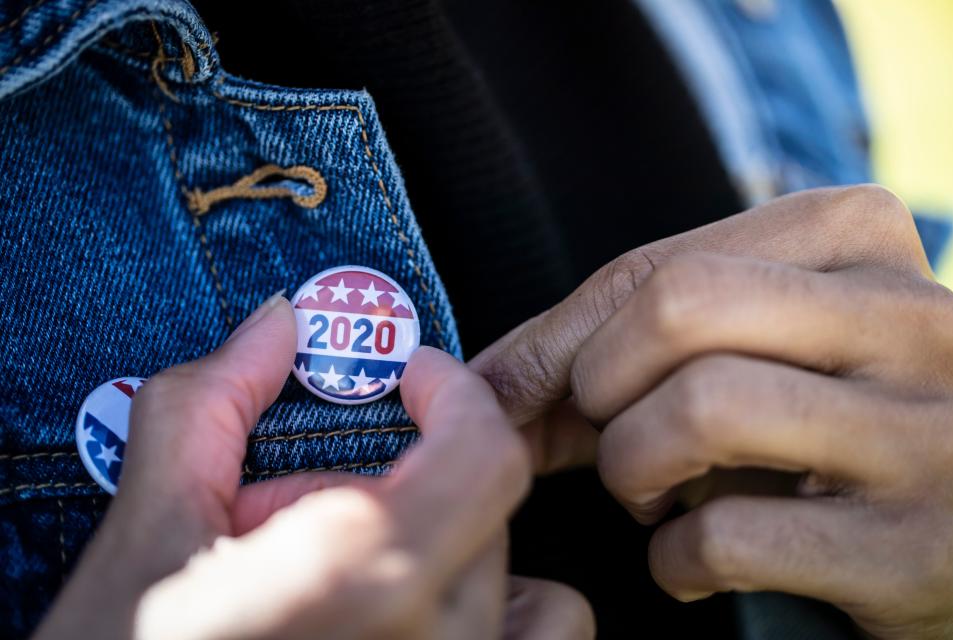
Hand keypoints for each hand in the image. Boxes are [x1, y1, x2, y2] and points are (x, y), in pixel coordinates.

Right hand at [35, 297, 593, 639]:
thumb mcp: (145, 532)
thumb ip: (211, 407)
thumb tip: (273, 327)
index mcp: (360, 577)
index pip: (484, 453)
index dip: (455, 394)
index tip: (414, 377)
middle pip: (484, 510)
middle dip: (405, 480)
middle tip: (305, 513)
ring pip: (520, 582)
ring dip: (456, 550)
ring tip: (358, 577)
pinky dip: (496, 614)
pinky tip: (407, 619)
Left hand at [472, 185, 952, 637]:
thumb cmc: (828, 423)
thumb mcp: (760, 348)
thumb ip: (642, 343)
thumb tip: (490, 383)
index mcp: (859, 240)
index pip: (656, 265)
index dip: (552, 338)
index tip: (501, 388)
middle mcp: (909, 320)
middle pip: (675, 308)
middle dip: (595, 387)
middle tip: (603, 435)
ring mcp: (925, 433)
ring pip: (699, 409)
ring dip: (631, 470)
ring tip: (650, 496)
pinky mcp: (914, 548)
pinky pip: (728, 537)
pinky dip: (673, 561)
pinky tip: (690, 564)